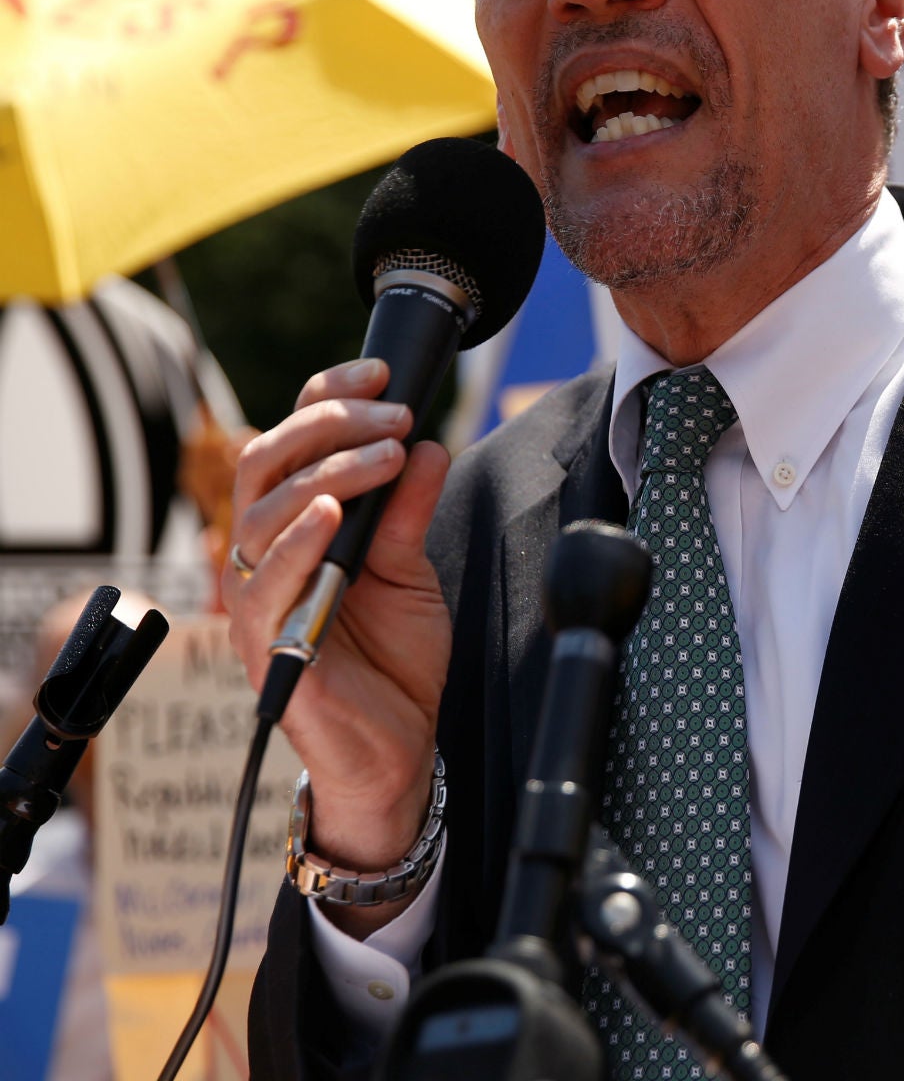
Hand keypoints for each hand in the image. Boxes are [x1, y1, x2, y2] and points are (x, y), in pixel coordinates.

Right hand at [222, 357, 452, 934]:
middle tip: (394, 415)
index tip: (381, 372)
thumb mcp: (412, 570)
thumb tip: (428, 443)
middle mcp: (264, 560)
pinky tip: (332, 514)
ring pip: (263, 516)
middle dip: (329, 426)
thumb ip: (410, 509)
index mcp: (294, 532)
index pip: (288, 446)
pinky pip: (265, 585)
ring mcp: (258, 603)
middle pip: (263, 466)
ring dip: (327, 473)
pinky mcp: (266, 647)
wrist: (399, 749)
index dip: (324, 399)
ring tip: (384, 455)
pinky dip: (298, 542)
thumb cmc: (393, 660)